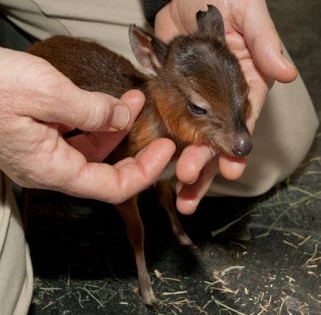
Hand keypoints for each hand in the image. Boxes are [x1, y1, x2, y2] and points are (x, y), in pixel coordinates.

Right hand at [0, 35, 175, 203]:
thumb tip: (120, 115)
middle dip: (133, 146)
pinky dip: (94, 121)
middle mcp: (48, 168)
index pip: (112, 187)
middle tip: (153, 122)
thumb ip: (91, 109)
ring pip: (91, 151)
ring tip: (132, 100)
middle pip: (104, 170)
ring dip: (114, 126)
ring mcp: (41, 153)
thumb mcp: (47, 93)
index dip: (144, 172)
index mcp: (50, 169)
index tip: (165, 150)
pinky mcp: (37, 137)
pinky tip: (106, 102)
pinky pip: (75, 136)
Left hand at [155, 0, 296, 213]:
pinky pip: (166, 124)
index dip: (236, 149)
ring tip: (178, 192)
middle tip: (188, 181)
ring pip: (190, 141)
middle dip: (203, 164)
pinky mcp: (170, 97)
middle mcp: (219, 101)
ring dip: (184, 166)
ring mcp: (193, 102)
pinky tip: (154, 163)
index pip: (243, 124)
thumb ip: (263, 43)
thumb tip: (286, 73)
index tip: (230, 170)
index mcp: (244, 85)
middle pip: (213, 140)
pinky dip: (162, 145)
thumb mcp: (247, 13)